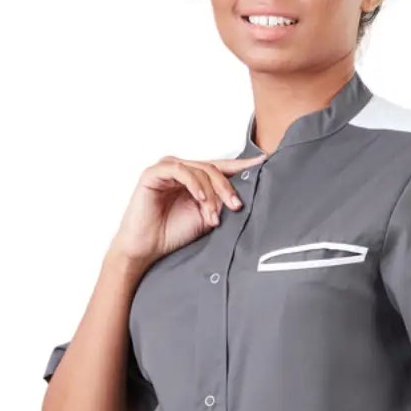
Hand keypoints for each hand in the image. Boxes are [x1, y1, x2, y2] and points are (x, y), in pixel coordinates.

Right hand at [110, 151, 268, 267]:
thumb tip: (240, 195)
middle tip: (235, 206)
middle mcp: (181, 169)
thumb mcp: (205, 218)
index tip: (264, 162)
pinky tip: (201, 199)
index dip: (242, 164)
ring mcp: (167, 169)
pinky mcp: (154, 173)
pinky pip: (180, 170)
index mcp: (194, 178)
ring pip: (200, 169)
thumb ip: (220, 203)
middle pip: (213, 168)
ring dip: (211, 192)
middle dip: (226, 188)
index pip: (220, 167)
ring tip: (212, 215)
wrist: (146, 248)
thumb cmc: (171, 233)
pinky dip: (194, 184)